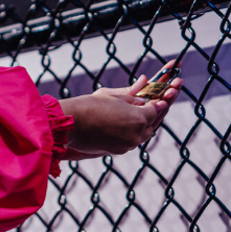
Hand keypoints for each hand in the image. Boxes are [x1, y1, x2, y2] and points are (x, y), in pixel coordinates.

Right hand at [59, 65, 182, 158]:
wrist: (70, 125)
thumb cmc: (89, 105)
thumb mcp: (111, 95)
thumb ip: (131, 91)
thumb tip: (145, 81)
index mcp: (138, 118)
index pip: (156, 109)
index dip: (159, 101)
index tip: (160, 96)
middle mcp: (137, 134)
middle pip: (153, 123)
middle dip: (155, 113)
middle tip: (156, 103)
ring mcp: (129, 145)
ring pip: (144, 134)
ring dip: (145, 124)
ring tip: (141, 113)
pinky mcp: (119, 150)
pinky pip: (132, 139)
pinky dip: (133, 131)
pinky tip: (127, 123)